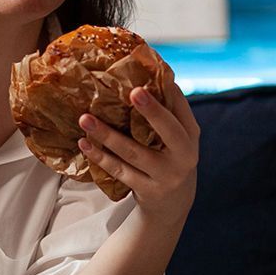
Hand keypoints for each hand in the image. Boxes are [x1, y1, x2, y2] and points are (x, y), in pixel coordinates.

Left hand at [77, 80, 199, 222]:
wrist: (174, 204)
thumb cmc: (171, 158)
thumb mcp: (179, 137)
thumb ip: (169, 110)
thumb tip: (153, 71)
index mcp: (191, 136)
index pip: (181, 111)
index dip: (166, 95)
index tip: (149, 80)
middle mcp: (184, 156)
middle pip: (167, 131)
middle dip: (151, 111)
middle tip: (133, 92)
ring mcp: (166, 176)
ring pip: (134, 153)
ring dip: (108, 135)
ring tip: (86, 119)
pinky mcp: (147, 190)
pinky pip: (119, 171)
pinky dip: (100, 157)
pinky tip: (85, 144)